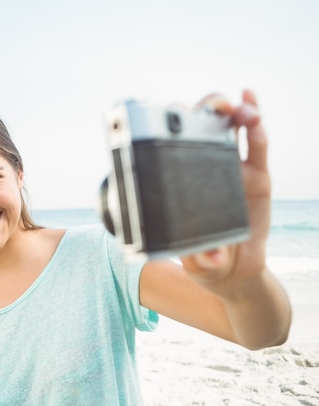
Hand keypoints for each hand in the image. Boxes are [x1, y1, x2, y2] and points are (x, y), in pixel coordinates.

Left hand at [181, 90, 270, 291]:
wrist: (232, 270)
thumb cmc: (204, 259)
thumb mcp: (196, 260)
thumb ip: (200, 258)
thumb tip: (208, 258)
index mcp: (184, 183)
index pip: (174, 146)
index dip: (173, 125)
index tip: (173, 116)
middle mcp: (206, 170)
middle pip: (205, 126)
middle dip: (208, 108)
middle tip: (214, 108)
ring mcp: (233, 170)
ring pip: (233, 129)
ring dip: (237, 111)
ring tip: (243, 109)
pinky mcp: (257, 177)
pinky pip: (258, 147)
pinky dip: (257, 126)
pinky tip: (255, 109)